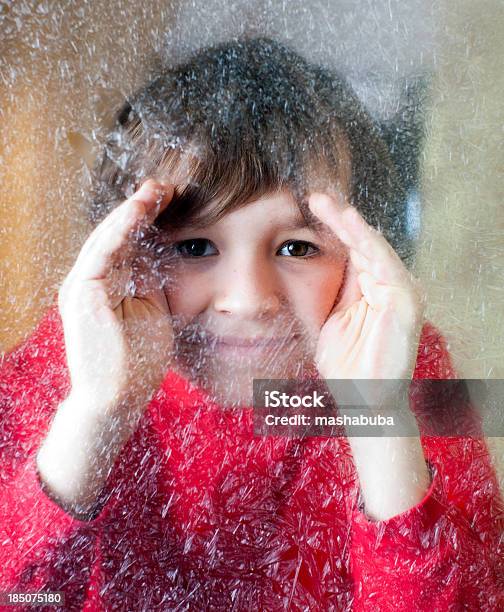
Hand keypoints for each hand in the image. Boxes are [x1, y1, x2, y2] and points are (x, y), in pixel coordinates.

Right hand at [58, 179, 175, 412]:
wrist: (117, 399)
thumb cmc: (136, 360)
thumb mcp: (150, 310)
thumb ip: (148, 280)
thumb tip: (160, 251)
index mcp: (103, 285)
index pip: (125, 244)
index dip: (145, 219)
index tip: (171, 199)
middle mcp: (87, 281)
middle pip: (115, 235)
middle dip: (140, 208)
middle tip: (166, 185)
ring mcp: (81, 287)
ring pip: (106, 237)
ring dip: (132, 211)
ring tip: (156, 189)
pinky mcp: (82, 294)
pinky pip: (102, 253)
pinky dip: (121, 229)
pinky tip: (139, 209)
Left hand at [308, 191, 424, 391]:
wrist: (363, 399)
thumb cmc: (346, 365)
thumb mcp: (332, 319)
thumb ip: (334, 291)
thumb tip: (317, 262)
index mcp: (369, 288)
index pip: (350, 250)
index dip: (331, 228)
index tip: (307, 208)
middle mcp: (386, 285)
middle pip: (361, 242)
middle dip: (338, 218)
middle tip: (315, 195)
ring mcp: (399, 291)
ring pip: (373, 247)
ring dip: (350, 224)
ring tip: (328, 203)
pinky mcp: (406, 300)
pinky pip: (384, 263)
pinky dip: (368, 241)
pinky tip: (351, 224)